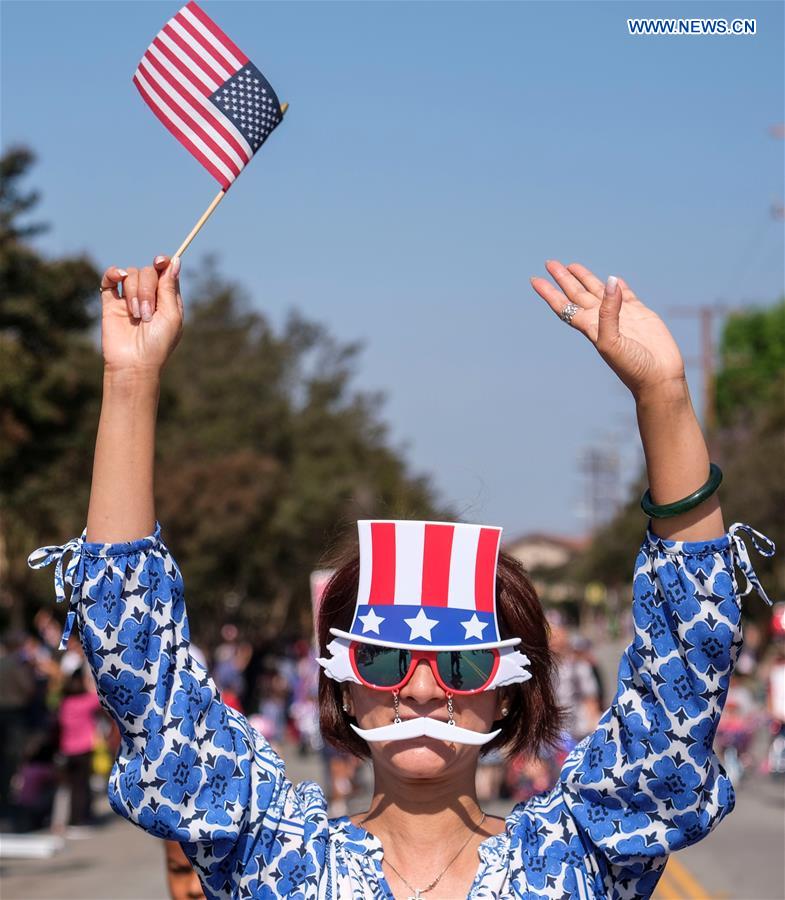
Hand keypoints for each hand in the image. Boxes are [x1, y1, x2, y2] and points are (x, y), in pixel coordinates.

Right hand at [99, 255, 183, 375]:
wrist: (133, 364)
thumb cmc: (157, 344)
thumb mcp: (171, 315)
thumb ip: (170, 288)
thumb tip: (175, 261)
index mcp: (167, 300)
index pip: (165, 272)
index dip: (163, 263)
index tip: (159, 262)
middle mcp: (149, 297)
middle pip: (148, 272)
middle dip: (148, 290)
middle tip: (146, 314)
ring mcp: (129, 298)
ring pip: (131, 274)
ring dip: (134, 292)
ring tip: (136, 316)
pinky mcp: (111, 302)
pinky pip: (110, 277)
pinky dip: (113, 272)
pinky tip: (118, 277)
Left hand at [530, 260, 686, 400]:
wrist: (658, 377)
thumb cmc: (631, 366)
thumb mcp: (611, 341)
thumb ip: (608, 312)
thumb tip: (610, 281)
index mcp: (590, 327)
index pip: (564, 306)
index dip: (549, 293)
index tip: (534, 280)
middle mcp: (602, 319)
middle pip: (577, 294)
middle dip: (563, 279)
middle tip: (549, 263)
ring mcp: (621, 315)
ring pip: (598, 291)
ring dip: (585, 279)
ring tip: (572, 266)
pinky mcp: (640, 313)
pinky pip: (626, 294)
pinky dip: (618, 285)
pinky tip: (612, 278)